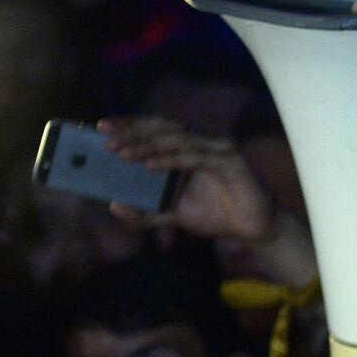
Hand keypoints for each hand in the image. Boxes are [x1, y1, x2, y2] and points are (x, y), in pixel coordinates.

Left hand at [98, 117, 279, 242]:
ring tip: (122, 153)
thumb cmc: (218, 215)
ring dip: (147, 144)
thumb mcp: (175, 215)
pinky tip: (150, 165)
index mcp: (188, 147)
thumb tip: (114, 207)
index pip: (155, 129)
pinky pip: (195, 156)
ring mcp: (217, 147)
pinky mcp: (231, 159)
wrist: (254, 230)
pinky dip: (171, 160)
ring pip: (176, 138)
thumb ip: (147, 212)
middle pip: (162, 127)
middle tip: (106, 138)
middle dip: (133, 131)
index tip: (101, 128)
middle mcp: (202, 140)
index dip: (129, 126)